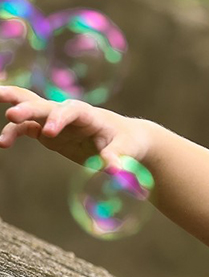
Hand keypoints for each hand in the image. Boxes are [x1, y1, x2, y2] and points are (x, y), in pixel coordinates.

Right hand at [0, 85, 148, 168]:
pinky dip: (14, 133)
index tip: (49, 133)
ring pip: (30, 109)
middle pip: (45, 105)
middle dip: (28, 108)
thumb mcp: (127, 149)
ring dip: (15, 113)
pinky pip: (27, 128)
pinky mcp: (48, 132)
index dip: (59, 119)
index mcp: (88, 115)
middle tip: (12, 115)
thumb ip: (117, 156)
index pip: (71, 111)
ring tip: (1, 135)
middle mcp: (69, 113)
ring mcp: (56, 121)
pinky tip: (4, 143)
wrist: (126, 140)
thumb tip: (115, 171)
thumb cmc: (128, 141)